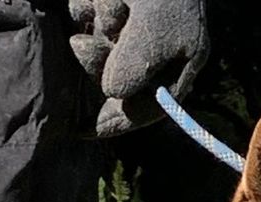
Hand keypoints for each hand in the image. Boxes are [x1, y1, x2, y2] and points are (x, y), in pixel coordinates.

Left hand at [70, 0, 209, 137]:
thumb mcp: (156, 30)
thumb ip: (136, 65)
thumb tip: (111, 91)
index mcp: (176, 68)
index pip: (144, 108)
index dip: (115, 120)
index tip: (85, 129)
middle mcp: (151, 53)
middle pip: (113, 79)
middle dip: (99, 61)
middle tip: (87, 41)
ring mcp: (127, 29)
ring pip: (96, 47)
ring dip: (97, 25)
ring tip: (109, 1)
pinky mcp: (105, 7)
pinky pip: (84, 16)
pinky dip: (86, 6)